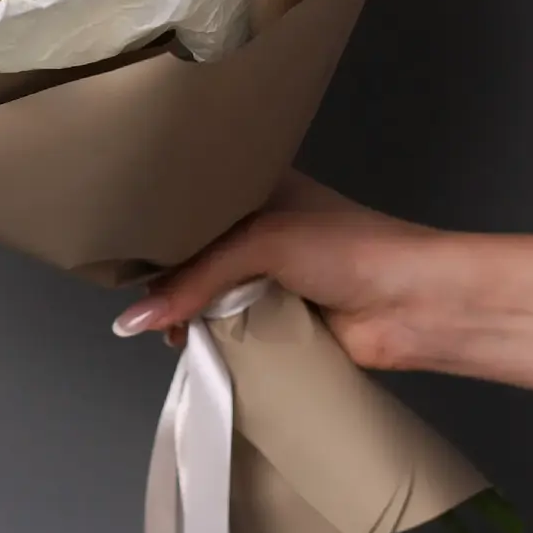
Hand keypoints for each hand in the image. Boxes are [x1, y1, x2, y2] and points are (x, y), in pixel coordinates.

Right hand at [112, 173, 532, 404]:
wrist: (414, 303)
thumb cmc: (346, 249)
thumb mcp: (260, 244)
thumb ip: (194, 280)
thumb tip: (133, 323)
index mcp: (257, 187)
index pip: (193, 199)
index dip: (158, 218)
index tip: (118, 237)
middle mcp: (259, 228)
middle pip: (195, 251)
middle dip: (166, 273)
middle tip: (130, 294)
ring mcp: (268, 277)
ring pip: (209, 293)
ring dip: (186, 312)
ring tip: (157, 328)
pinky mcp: (276, 322)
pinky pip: (229, 330)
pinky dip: (209, 338)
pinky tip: (181, 345)